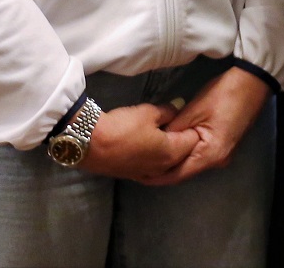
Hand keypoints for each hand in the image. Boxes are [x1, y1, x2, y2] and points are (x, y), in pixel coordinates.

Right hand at [77, 102, 198, 181]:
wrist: (90, 144)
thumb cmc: (123, 126)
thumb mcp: (148, 112)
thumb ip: (168, 111)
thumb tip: (180, 106)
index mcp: (172, 152)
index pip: (194, 139)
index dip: (193, 126)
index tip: (189, 116)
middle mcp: (164, 168)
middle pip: (183, 153)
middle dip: (183, 140)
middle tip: (177, 123)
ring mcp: (149, 175)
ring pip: (169, 163)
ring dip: (170, 150)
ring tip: (163, 133)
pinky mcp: (135, 176)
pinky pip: (154, 168)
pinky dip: (156, 158)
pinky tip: (150, 147)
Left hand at [142, 66, 271, 186]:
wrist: (252, 82)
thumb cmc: (223, 94)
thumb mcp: (194, 110)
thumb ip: (174, 130)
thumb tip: (156, 141)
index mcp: (210, 155)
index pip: (177, 174)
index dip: (156, 176)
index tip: (136, 173)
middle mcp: (217, 161)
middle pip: (184, 171)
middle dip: (162, 170)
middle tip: (138, 165)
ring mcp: (222, 155)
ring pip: (191, 163)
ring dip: (172, 161)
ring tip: (149, 157)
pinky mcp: (223, 146)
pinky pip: (199, 155)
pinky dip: (184, 153)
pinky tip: (170, 147)